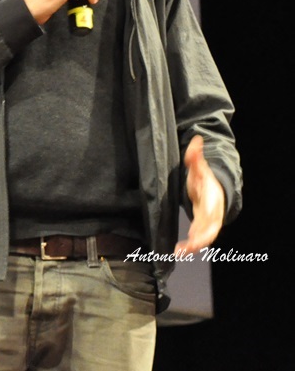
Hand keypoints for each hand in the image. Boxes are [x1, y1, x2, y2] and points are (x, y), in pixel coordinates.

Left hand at [174, 135, 225, 255]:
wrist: (214, 189)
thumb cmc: (204, 179)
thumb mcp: (198, 167)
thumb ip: (195, 157)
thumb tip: (195, 140)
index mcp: (212, 197)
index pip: (211, 208)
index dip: (207, 218)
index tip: (198, 225)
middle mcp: (214, 212)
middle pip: (211, 227)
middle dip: (201, 237)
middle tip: (189, 245)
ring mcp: (210, 222)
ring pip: (206, 237)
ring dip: (195, 246)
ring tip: (180, 252)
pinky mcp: (203, 229)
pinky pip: (199, 240)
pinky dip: (191, 247)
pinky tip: (179, 252)